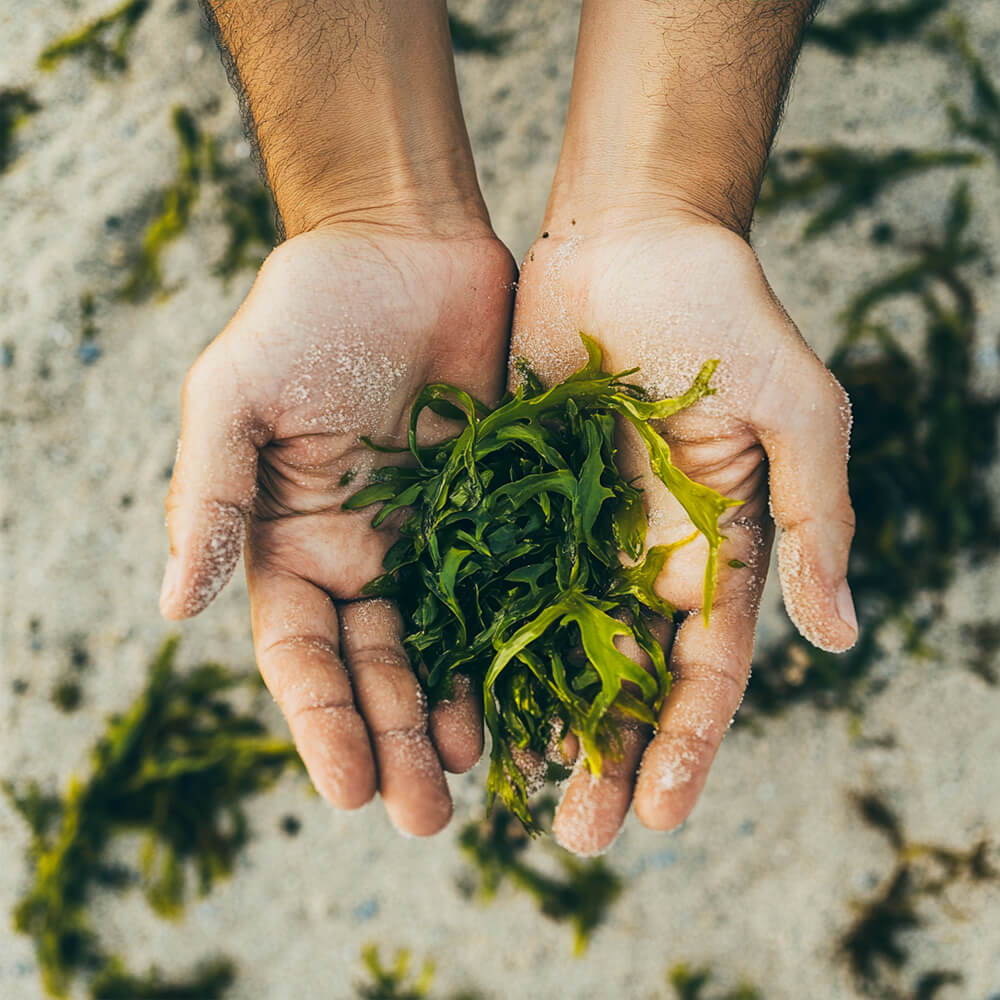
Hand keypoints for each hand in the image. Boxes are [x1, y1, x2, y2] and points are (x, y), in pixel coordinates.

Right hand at [160, 225, 514, 834]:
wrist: (402, 246)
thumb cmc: (306, 311)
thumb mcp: (237, 395)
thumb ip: (212, 496)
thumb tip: (176, 606)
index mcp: (293, 542)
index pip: (301, 654)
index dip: (321, 722)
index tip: (348, 790)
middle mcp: (363, 556)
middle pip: (376, 667)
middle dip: (394, 741)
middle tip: (428, 815)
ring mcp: (436, 538)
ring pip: (446, 645)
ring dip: (455, 711)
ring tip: (477, 772)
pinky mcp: (500, 509)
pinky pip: (511, 588)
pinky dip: (520, 643)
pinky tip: (539, 692)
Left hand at [510, 215, 856, 853]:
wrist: (627, 239)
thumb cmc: (721, 310)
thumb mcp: (794, 407)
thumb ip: (814, 516)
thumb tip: (842, 636)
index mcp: (714, 545)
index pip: (704, 667)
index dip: (684, 742)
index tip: (656, 813)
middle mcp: (644, 551)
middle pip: (626, 675)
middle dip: (608, 753)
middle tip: (575, 831)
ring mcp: (576, 529)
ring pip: (554, 641)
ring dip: (538, 713)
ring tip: (506, 784)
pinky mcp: (514, 495)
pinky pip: (494, 577)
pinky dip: (478, 635)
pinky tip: (452, 689)